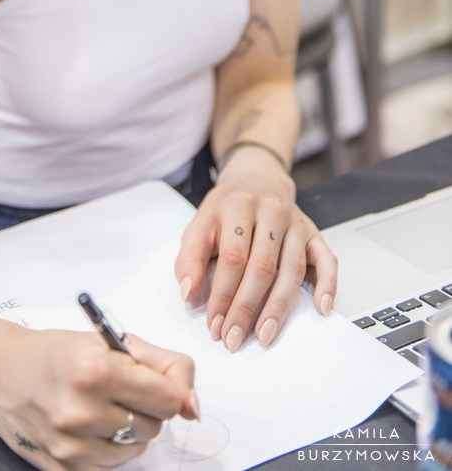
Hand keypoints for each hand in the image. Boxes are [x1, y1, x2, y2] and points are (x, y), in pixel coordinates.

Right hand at [0, 322, 199, 469]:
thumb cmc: (55, 353)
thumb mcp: (106, 341)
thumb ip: (158, 364)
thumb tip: (192, 406)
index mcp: (95, 370)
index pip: (167, 397)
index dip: (170, 388)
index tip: (161, 383)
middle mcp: (81, 411)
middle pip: (154, 425)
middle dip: (147, 406)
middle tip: (122, 388)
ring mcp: (71, 446)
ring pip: (135, 449)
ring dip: (129, 429)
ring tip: (102, 406)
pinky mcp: (63, 469)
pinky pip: (111, 466)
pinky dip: (109, 448)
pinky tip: (89, 426)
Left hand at [174, 146, 337, 351]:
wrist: (256, 179)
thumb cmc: (226, 211)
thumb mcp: (199, 225)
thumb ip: (190, 258)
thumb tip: (190, 294)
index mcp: (237, 205)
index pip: (232, 256)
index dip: (222, 293)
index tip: (213, 323)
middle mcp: (269, 210)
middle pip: (261, 266)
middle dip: (246, 307)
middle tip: (233, 338)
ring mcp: (295, 222)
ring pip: (291, 269)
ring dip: (277, 307)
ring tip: (264, 335)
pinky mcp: (313, 232)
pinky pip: (326, 260)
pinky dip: (328, 285)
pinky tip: (321, 308)